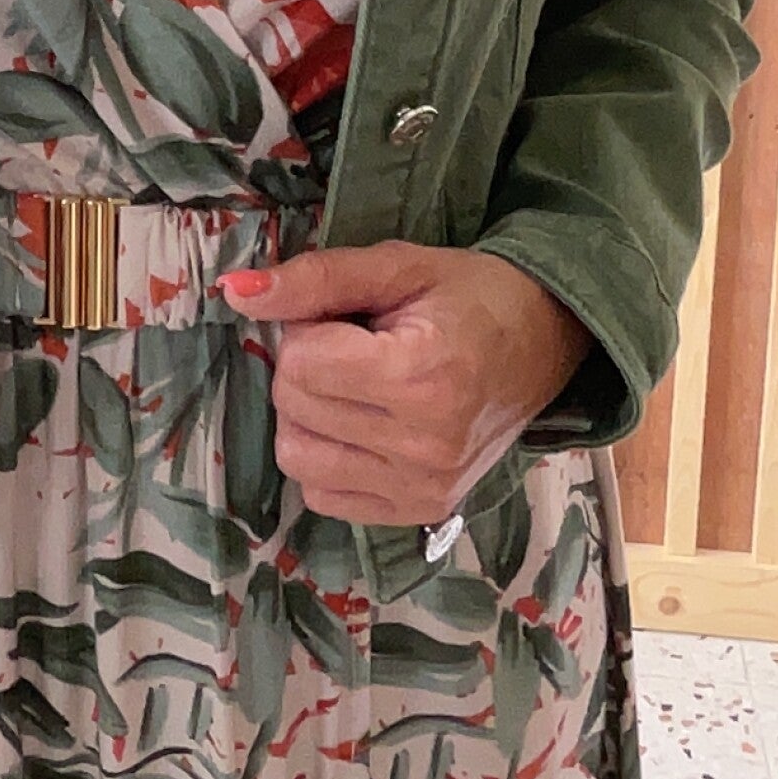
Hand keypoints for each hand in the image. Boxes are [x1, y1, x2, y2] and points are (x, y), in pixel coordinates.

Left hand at [218, 242, 592, 528]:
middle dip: (306, 367)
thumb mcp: (397, 266)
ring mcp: (424, 488)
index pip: (300, 363)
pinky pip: (322, 495)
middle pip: (293, 407)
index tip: (348, 319)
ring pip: (297, 457)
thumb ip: (315, 278)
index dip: (308, 328)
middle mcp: (425, 445)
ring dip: (309, 415)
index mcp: (423, 377)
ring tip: (357, 387)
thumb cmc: (469, 295)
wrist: (543, 341)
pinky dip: (326, 457)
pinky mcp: (421, 512)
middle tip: (356, 347)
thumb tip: (234, 292)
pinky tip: (363, 426)